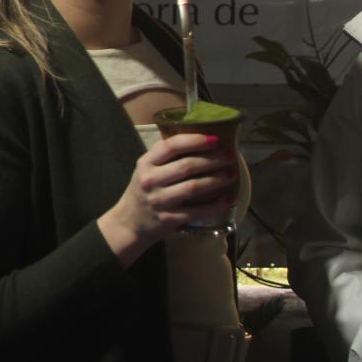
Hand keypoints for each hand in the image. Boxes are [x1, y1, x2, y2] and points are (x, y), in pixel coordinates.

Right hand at [98, 131, 237, 264]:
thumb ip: (166, 156)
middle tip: (230, 157)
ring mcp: (159, 201)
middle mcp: (150, 180)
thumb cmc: (144, 189)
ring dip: (216, 180)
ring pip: (193, 188)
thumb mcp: (147, 168)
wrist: (130, 222)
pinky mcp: (168, 219)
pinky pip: (197, 211)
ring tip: (232, 174)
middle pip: (186, 166)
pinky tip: (228, 198)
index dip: (195, 141)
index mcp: (146, 163)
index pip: (171, 146)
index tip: (215, 139)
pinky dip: (215, 205)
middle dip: (212, 160)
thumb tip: (202, 141)